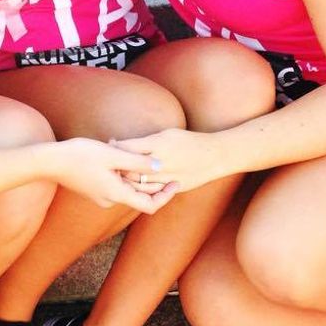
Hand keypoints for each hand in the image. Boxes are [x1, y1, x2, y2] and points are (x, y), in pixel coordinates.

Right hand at [49, 137, 177, 213]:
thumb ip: (138, 160)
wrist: (49, 162)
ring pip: (127, 188)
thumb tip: (160, 166)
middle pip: (140, 196)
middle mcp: (110, 200)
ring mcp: (101, 197)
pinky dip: (122, 173)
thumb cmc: (80, 155)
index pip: (150, 205)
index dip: (166, 196)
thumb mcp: (112, 154)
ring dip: (136, 174)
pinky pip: (115, 185)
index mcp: (117, 194)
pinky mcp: (94, 190)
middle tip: (164, 162)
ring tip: (137, 153)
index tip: (176, 182)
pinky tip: (118, 155)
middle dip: (153, 181)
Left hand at [113, 129, 229, 192]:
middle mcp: (161, 161)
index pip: (127, 148)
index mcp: (158, 144)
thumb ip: (146, 142)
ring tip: (119, 174)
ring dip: (126, 180)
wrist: (215, 156)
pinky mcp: (173, 188)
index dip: (116, 147)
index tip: (111, 145)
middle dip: (117, 165)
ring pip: (138, 183)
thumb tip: (125, 146)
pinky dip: (141, 189)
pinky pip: (152, 192)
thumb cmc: (190, 141)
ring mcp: (167, 177)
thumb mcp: (167, 133)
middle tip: (110, 162)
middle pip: (129, 168)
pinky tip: (135, 185)